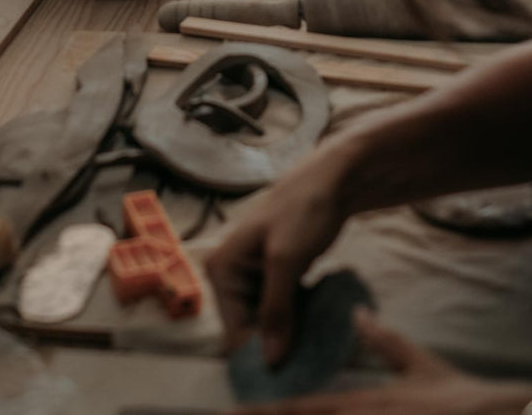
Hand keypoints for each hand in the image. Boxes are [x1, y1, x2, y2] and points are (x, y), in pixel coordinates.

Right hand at [206, 153, 348, 364]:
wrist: (332, 181)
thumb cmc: (302, 211)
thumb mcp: (286, 260)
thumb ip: (276, 311)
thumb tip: (270, 363)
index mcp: (223, 269)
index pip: (234, 331)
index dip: (260, 353)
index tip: (291, 373)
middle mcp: (232, 276)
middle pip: (250, 329)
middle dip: (277, 345)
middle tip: (310, 360)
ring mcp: (256, 278)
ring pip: (269, 322)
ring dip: (291, 334)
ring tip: (317, 345)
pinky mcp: (277, 277)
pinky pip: (284, 310)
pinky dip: (300, 319)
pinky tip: (318, 326)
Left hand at [233, 312, 531, 413]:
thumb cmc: (457, 402)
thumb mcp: (421, 368)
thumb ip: (385, 342)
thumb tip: (358, 314)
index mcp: (362, 407)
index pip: (303, 410)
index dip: (268, 411)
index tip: (236, 409)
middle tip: (232, 414)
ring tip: (249, 414)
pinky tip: (303, 414)